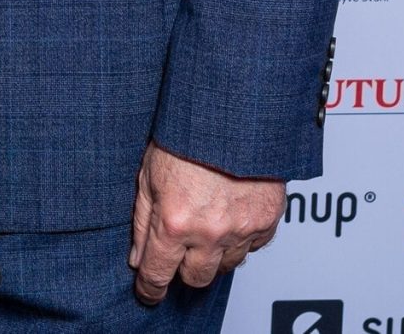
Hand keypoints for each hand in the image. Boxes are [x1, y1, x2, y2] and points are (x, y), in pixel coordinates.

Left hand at [129, 142, 281, 304]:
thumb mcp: (149, 174)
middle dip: (183, 270)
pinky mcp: (266, 221)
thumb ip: (142, 220)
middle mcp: (209, 232)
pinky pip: (253, 247)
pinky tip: (230, 216)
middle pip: (195, 279)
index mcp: (174, 222)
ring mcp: (241, 229)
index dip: (150, 289)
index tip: (149, 292)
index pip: (158, 274)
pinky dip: (241, 238)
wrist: (232, 112)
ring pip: (226, 266)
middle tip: (179, 252)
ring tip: (206, 225)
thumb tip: (137, 257)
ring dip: (213, 254)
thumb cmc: (187, 135)